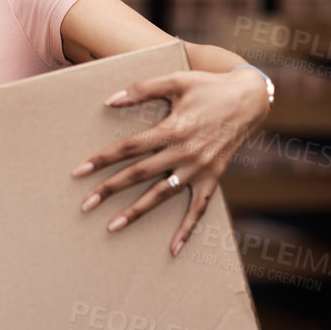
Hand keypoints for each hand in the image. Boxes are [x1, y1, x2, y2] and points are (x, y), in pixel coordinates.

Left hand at [72, 68, 270, 255]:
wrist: (251, 99)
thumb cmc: (209, 87)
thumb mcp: (176, 80)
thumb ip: (142, 89)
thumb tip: (110, 101)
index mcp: (173, 128)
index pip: (130, 147)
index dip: (103, 159)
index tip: (79, 171)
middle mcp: (184, 152)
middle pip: (139, 174)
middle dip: (110, 189)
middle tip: (84, 204)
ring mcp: (199, 168)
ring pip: (162, 194)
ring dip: (136, 212)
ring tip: (112, 227)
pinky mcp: (213, 178)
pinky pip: (199, 208)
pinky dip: (187, 229)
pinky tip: (173, 249)